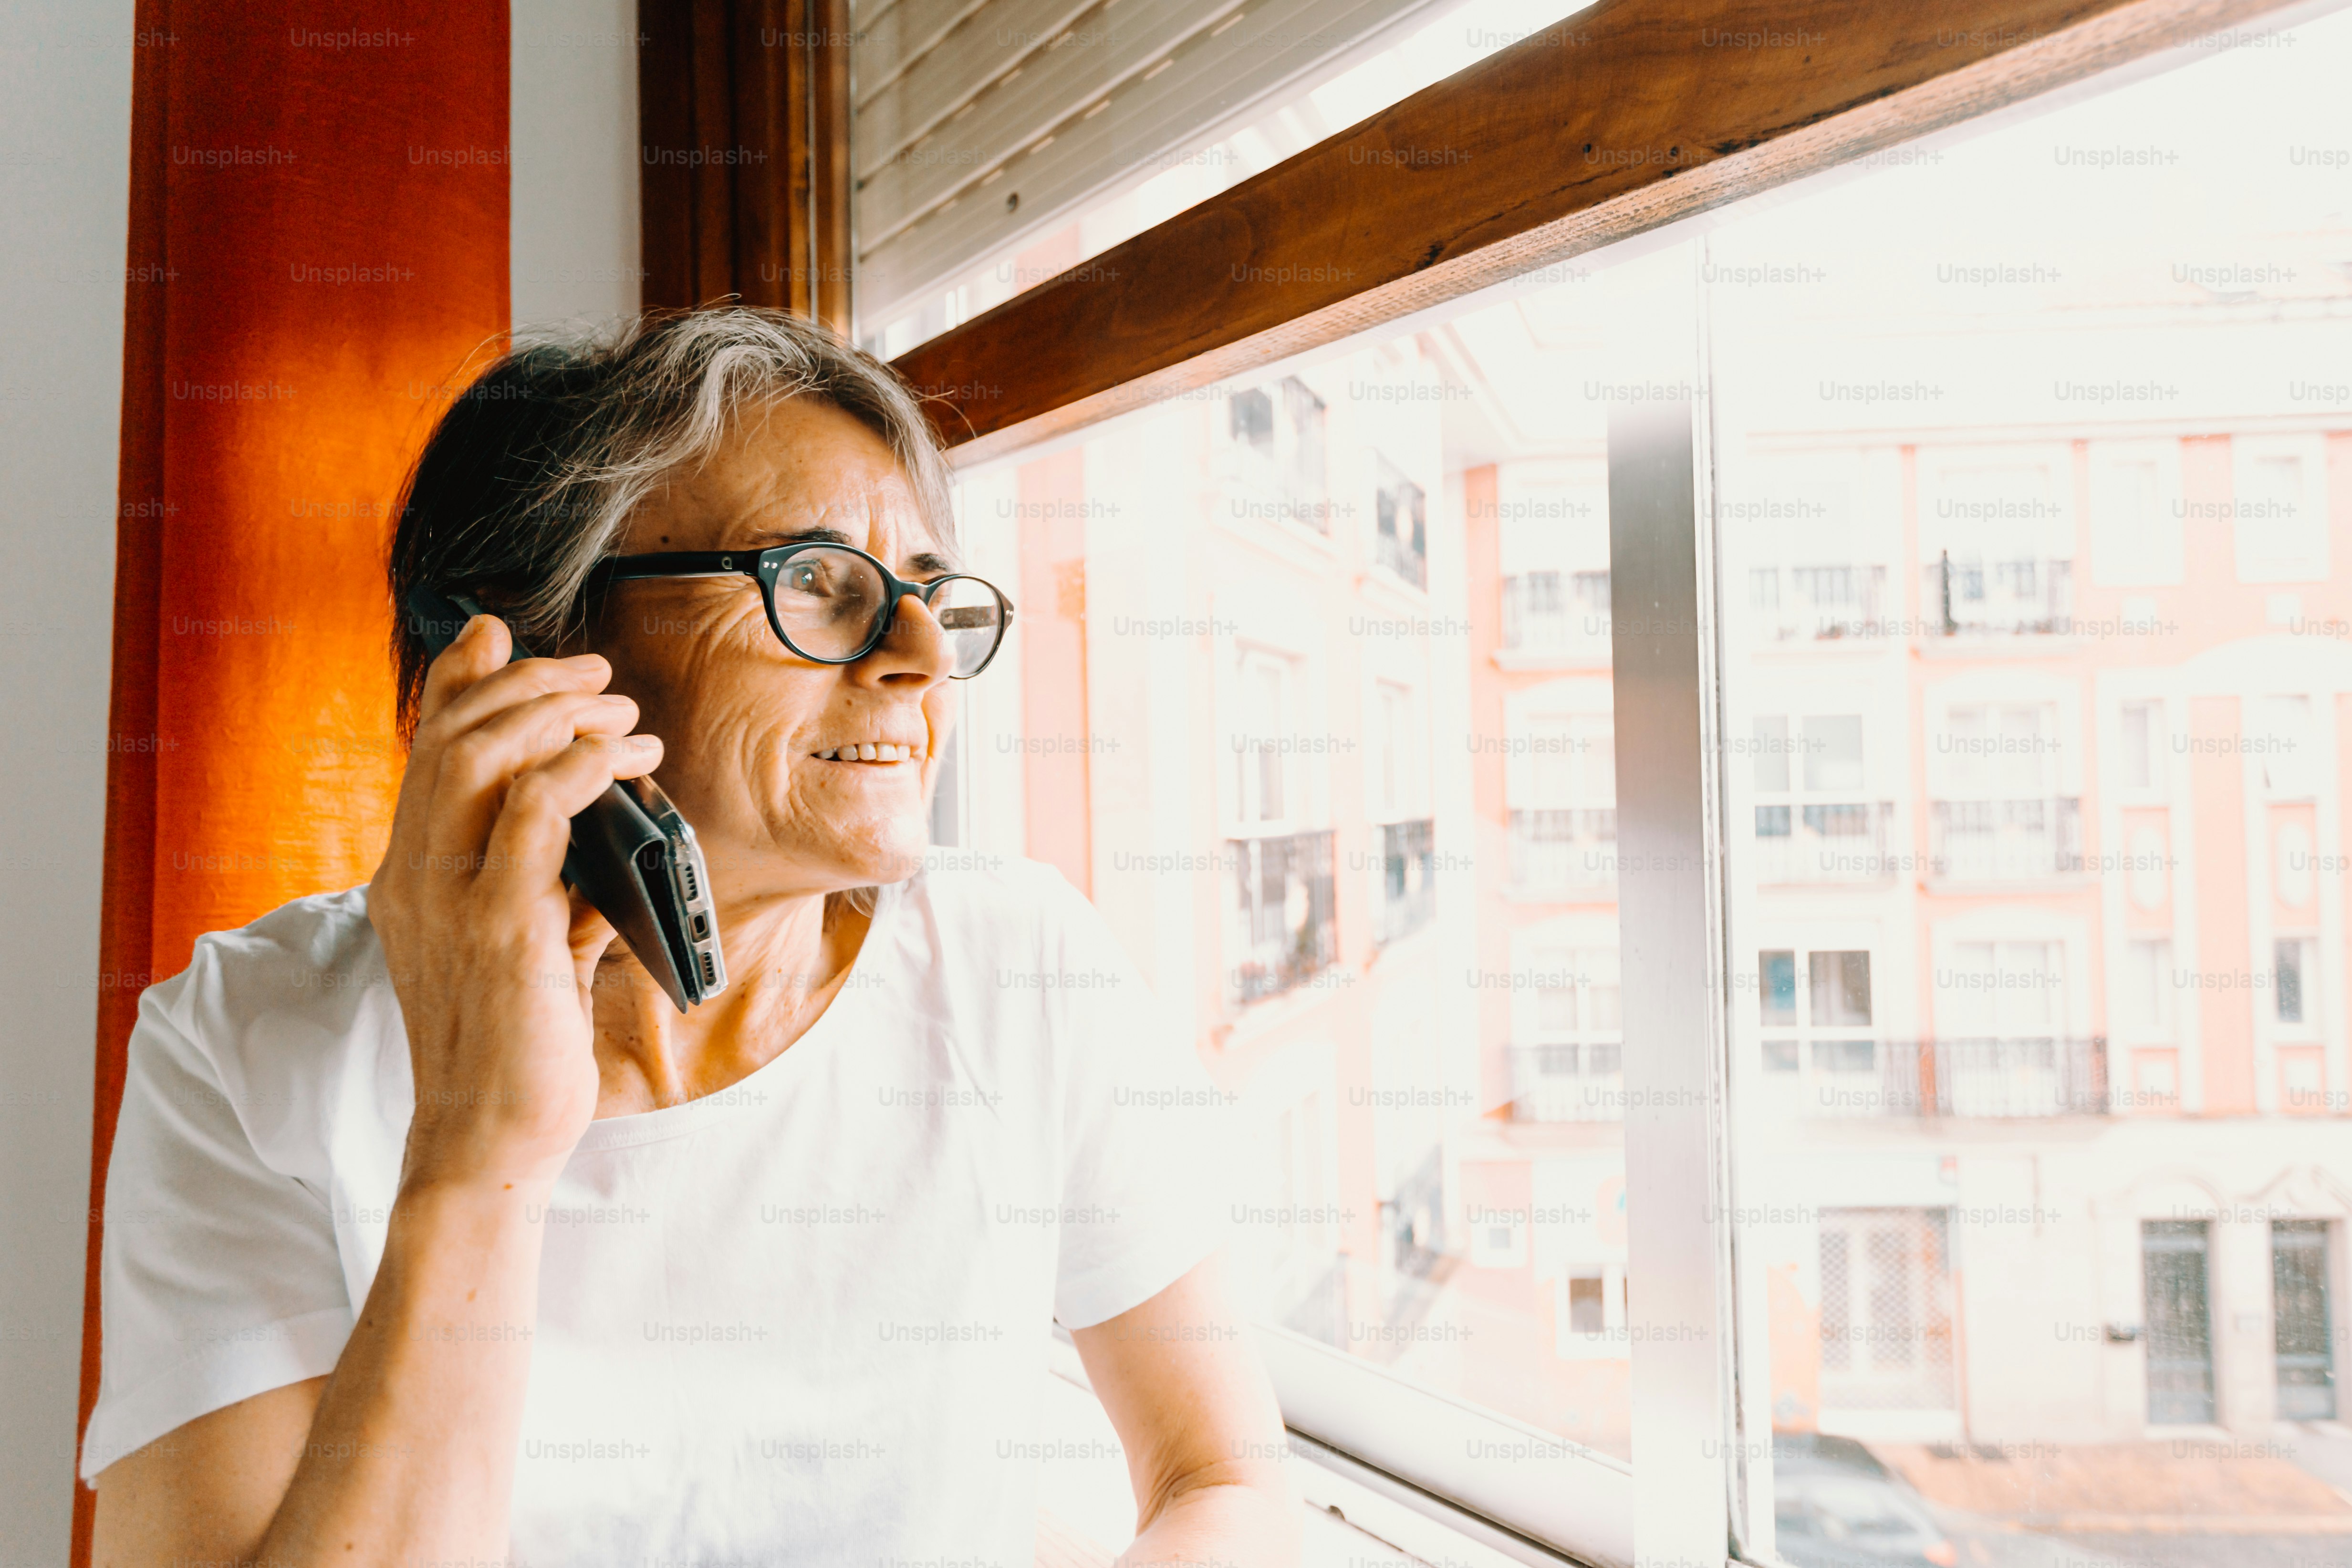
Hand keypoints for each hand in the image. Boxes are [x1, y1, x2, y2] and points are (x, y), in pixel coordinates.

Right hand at [368, 615, 661, 1192]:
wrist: (489, 1138)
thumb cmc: (516, 1049)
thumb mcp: (531, 946)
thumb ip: (553, 885)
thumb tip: (608, 833)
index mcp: (412, 878)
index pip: (424, 750)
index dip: (457, 681)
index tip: (495, 636)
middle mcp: (415, 878)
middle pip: (453, 735)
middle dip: (524, 683)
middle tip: (593, 673)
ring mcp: (451, 899)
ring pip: (483, 757)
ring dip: (559, 714)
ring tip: (621, 711)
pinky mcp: (502, 925)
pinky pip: (537, 812)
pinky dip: (581, 766)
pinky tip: (623, 757)